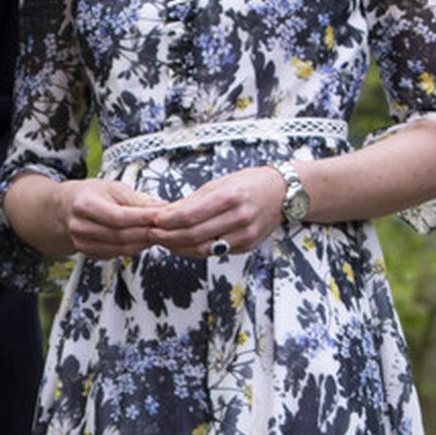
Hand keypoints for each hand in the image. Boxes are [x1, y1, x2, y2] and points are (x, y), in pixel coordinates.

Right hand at [56, 178, 165, 258]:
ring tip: (155, 233)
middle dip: (146, 232)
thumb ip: (137, 199)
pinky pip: (116, 254)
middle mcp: (80, 226)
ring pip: (120, 248)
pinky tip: (141, 240)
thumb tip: (162, 207)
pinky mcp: (88, 253)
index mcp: (84, 205)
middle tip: (164, 226)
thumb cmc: (90, 194)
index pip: (119, 216)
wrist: (66, 207)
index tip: (162, 215)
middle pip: (120, 235)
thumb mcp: (112, 187)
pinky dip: (133, 249)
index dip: (143, 218)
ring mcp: (82, 243)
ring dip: (142, 243)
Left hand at [149, 166, 283, 257]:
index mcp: (230, 197)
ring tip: (163, 241)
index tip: (153, 220)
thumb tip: (166, 212)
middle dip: (168, 236)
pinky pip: (216, 251)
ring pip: (204, 248)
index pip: (190, 215)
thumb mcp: (220, 183)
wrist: (283, 193)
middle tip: (152, 233)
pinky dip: (196, 249)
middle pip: (194, 235)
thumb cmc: (249, 183)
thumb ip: (194, 200)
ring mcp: (245, 235)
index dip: (168, 220)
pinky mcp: (247, 246)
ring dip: (179, 247)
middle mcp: (240, 218)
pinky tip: (183, 244)